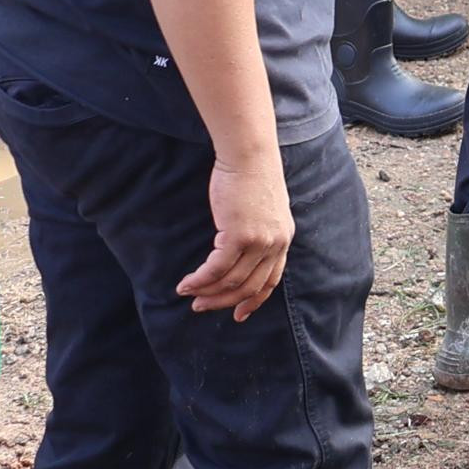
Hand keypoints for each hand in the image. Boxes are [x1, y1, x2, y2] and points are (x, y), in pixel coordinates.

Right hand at [180, 141, 296, 319]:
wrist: (249, 154)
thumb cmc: (250, 176)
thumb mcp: (263, 209)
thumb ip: (257, 231)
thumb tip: (237, 249)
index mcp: (283, 239)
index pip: (271, 280)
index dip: (254, 300)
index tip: (239, 314)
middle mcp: (275, 244)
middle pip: (249, 286)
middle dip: (223, 301)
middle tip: (202, 306)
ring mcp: (259, 242)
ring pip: (230, 280)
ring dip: (207, 292)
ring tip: (189, 294)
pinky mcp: (240, 236)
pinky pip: (216, 268)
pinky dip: (200, 279)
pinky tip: (186, 283)